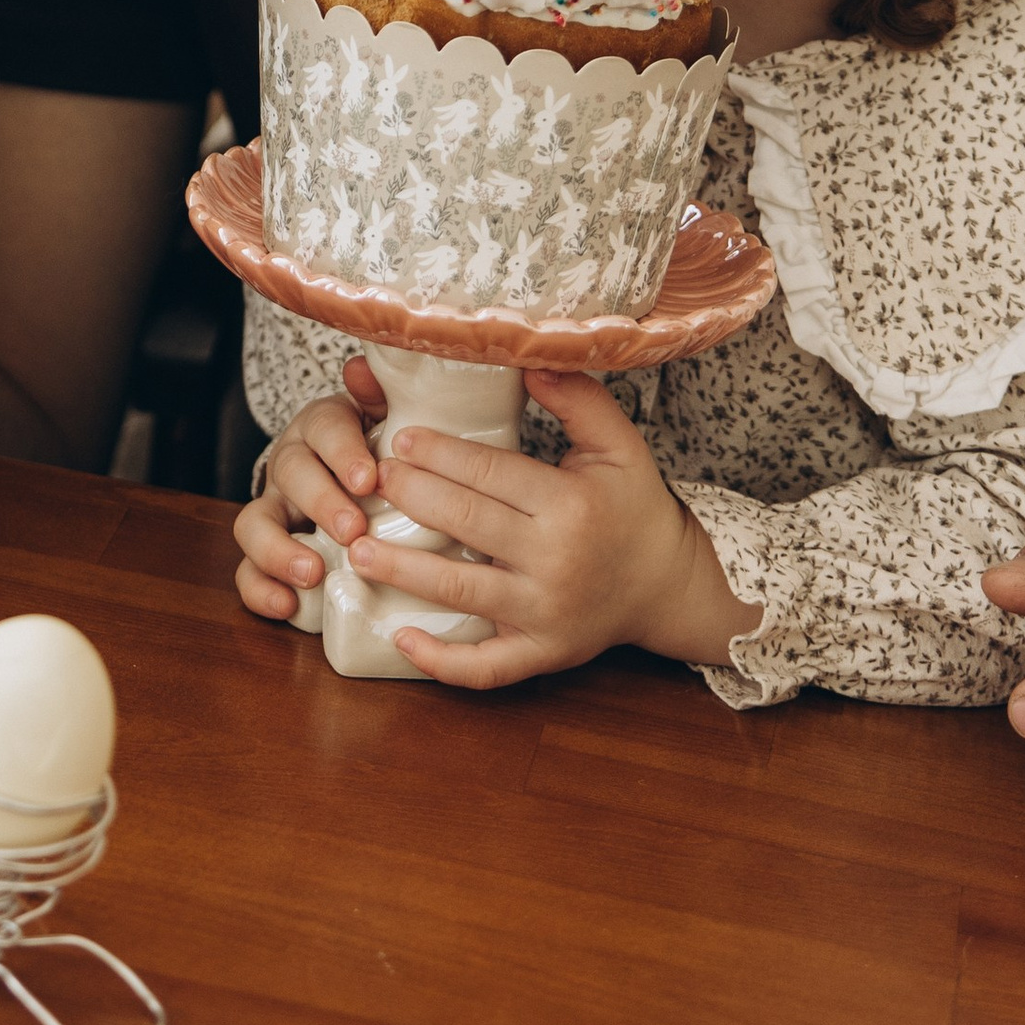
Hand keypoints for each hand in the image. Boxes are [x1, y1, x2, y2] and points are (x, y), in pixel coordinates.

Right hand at [233, 383, 382, 620]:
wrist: (354, 479)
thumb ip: (379, 393)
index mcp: (322, 426)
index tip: (368, 478)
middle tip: (353, 530)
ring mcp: (274, 510)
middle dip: (320, 502)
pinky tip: (286, 607)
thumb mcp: (385, 416)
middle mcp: (291, 464)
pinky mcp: (266, 554)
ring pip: (253, 524)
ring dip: (278, 550)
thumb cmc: (377, 448)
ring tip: (311, 573)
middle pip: (291, 474)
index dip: (344, 452)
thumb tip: (361, 369)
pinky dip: (260, 590)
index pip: (326, 429)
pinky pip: (248, 572)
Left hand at [355, 371, 746, 687]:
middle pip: (466, 524)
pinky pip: (486, 667)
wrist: (668, 586)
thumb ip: (579, 397)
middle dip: (411, 498)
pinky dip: (441, 661)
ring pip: (462, 592)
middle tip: (369, 478)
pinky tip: (399, 637)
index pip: (490, 473)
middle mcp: (555, 562)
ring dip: (403, 571)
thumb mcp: (619, 445)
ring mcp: (545, 614)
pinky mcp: (542, 654)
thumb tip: (529, 357)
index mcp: (571, 505)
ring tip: (356, 549)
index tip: (398, 439)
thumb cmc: (635, 507)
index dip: (439, 454)